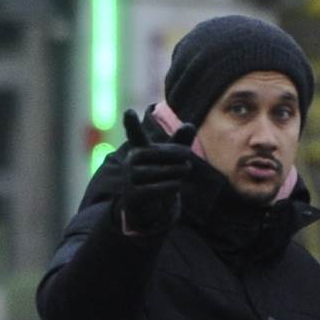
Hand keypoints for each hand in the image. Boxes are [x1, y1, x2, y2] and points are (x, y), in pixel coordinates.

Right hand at [117, 108, 196, 233]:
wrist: (149, 208)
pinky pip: (153, 189)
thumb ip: (180, 143)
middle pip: (157, 153)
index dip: (131, 123)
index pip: (134, 134)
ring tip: (187, 170)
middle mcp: (131, 161)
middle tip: (190, 159)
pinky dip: (168, 186)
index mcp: (139, 148)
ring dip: (175, 171)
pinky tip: (179, 184)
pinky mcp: (132, 195)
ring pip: (157, 171)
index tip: (129, 111)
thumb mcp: (171, 160)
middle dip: (175, 155)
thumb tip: (189, 125)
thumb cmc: (160, 177)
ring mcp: (130, 178)